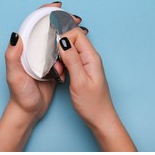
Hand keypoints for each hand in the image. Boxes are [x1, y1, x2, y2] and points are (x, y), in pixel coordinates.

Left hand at [0, 2, 81, 150]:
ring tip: (82, 29)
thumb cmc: (19, 95)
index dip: (45, 12)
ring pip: (57, 38)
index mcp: (24, 48)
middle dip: (62, 20)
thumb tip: (16, 35)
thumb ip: (12, 56)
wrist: (28, 112)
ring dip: (69, 31)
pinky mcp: (53, 66)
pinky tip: (80, 44)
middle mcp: (34, 50)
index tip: (58, 7)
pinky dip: (71, 45)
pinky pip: (62, 52)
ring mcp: (44, 57)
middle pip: (48, 28)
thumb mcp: (14, 76)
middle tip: (76, 19)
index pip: (34, 24)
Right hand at [59, 28, 136, 150]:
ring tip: (60, 73)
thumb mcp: (79, 81)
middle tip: (57, 65)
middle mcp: (90, 57)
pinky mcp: (82, 69)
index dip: (63, 39)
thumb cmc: (92, 104)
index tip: (55, 52)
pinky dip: (62, 65)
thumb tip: (63, 41)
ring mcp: (86, 63)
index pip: (76, 34)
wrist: (100, 119)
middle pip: (72, 40)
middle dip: (60, 49)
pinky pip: (69, 59)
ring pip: (69, 50)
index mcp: (92, 57)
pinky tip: (61, 76)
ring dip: (60, 59)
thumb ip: (71, 60)